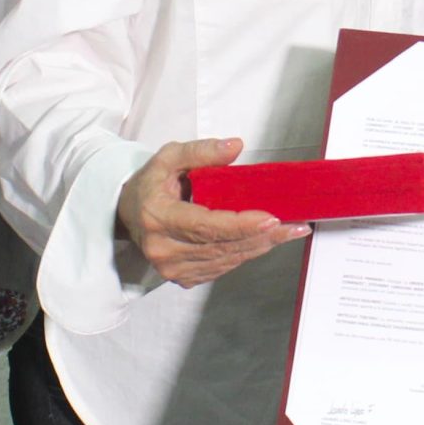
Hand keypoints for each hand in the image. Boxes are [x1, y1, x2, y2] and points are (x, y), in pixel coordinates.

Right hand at [118, 136, 293, 286]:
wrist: (128, 215)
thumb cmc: (150, 185)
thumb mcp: (169, 157)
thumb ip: (201, 151)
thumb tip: (234, 146)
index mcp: (158, 217)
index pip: (206, 226)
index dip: (241, 225)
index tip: (271, 219)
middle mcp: (164, 249)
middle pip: (223, 246)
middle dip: (263, 236)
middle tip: (295, 225)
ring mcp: (173, 268)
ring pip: (227, 259)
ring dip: (260, 246)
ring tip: (289, 231)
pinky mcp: (184, 278)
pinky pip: (223, 267)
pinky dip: (246, 253)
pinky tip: (265, 241)